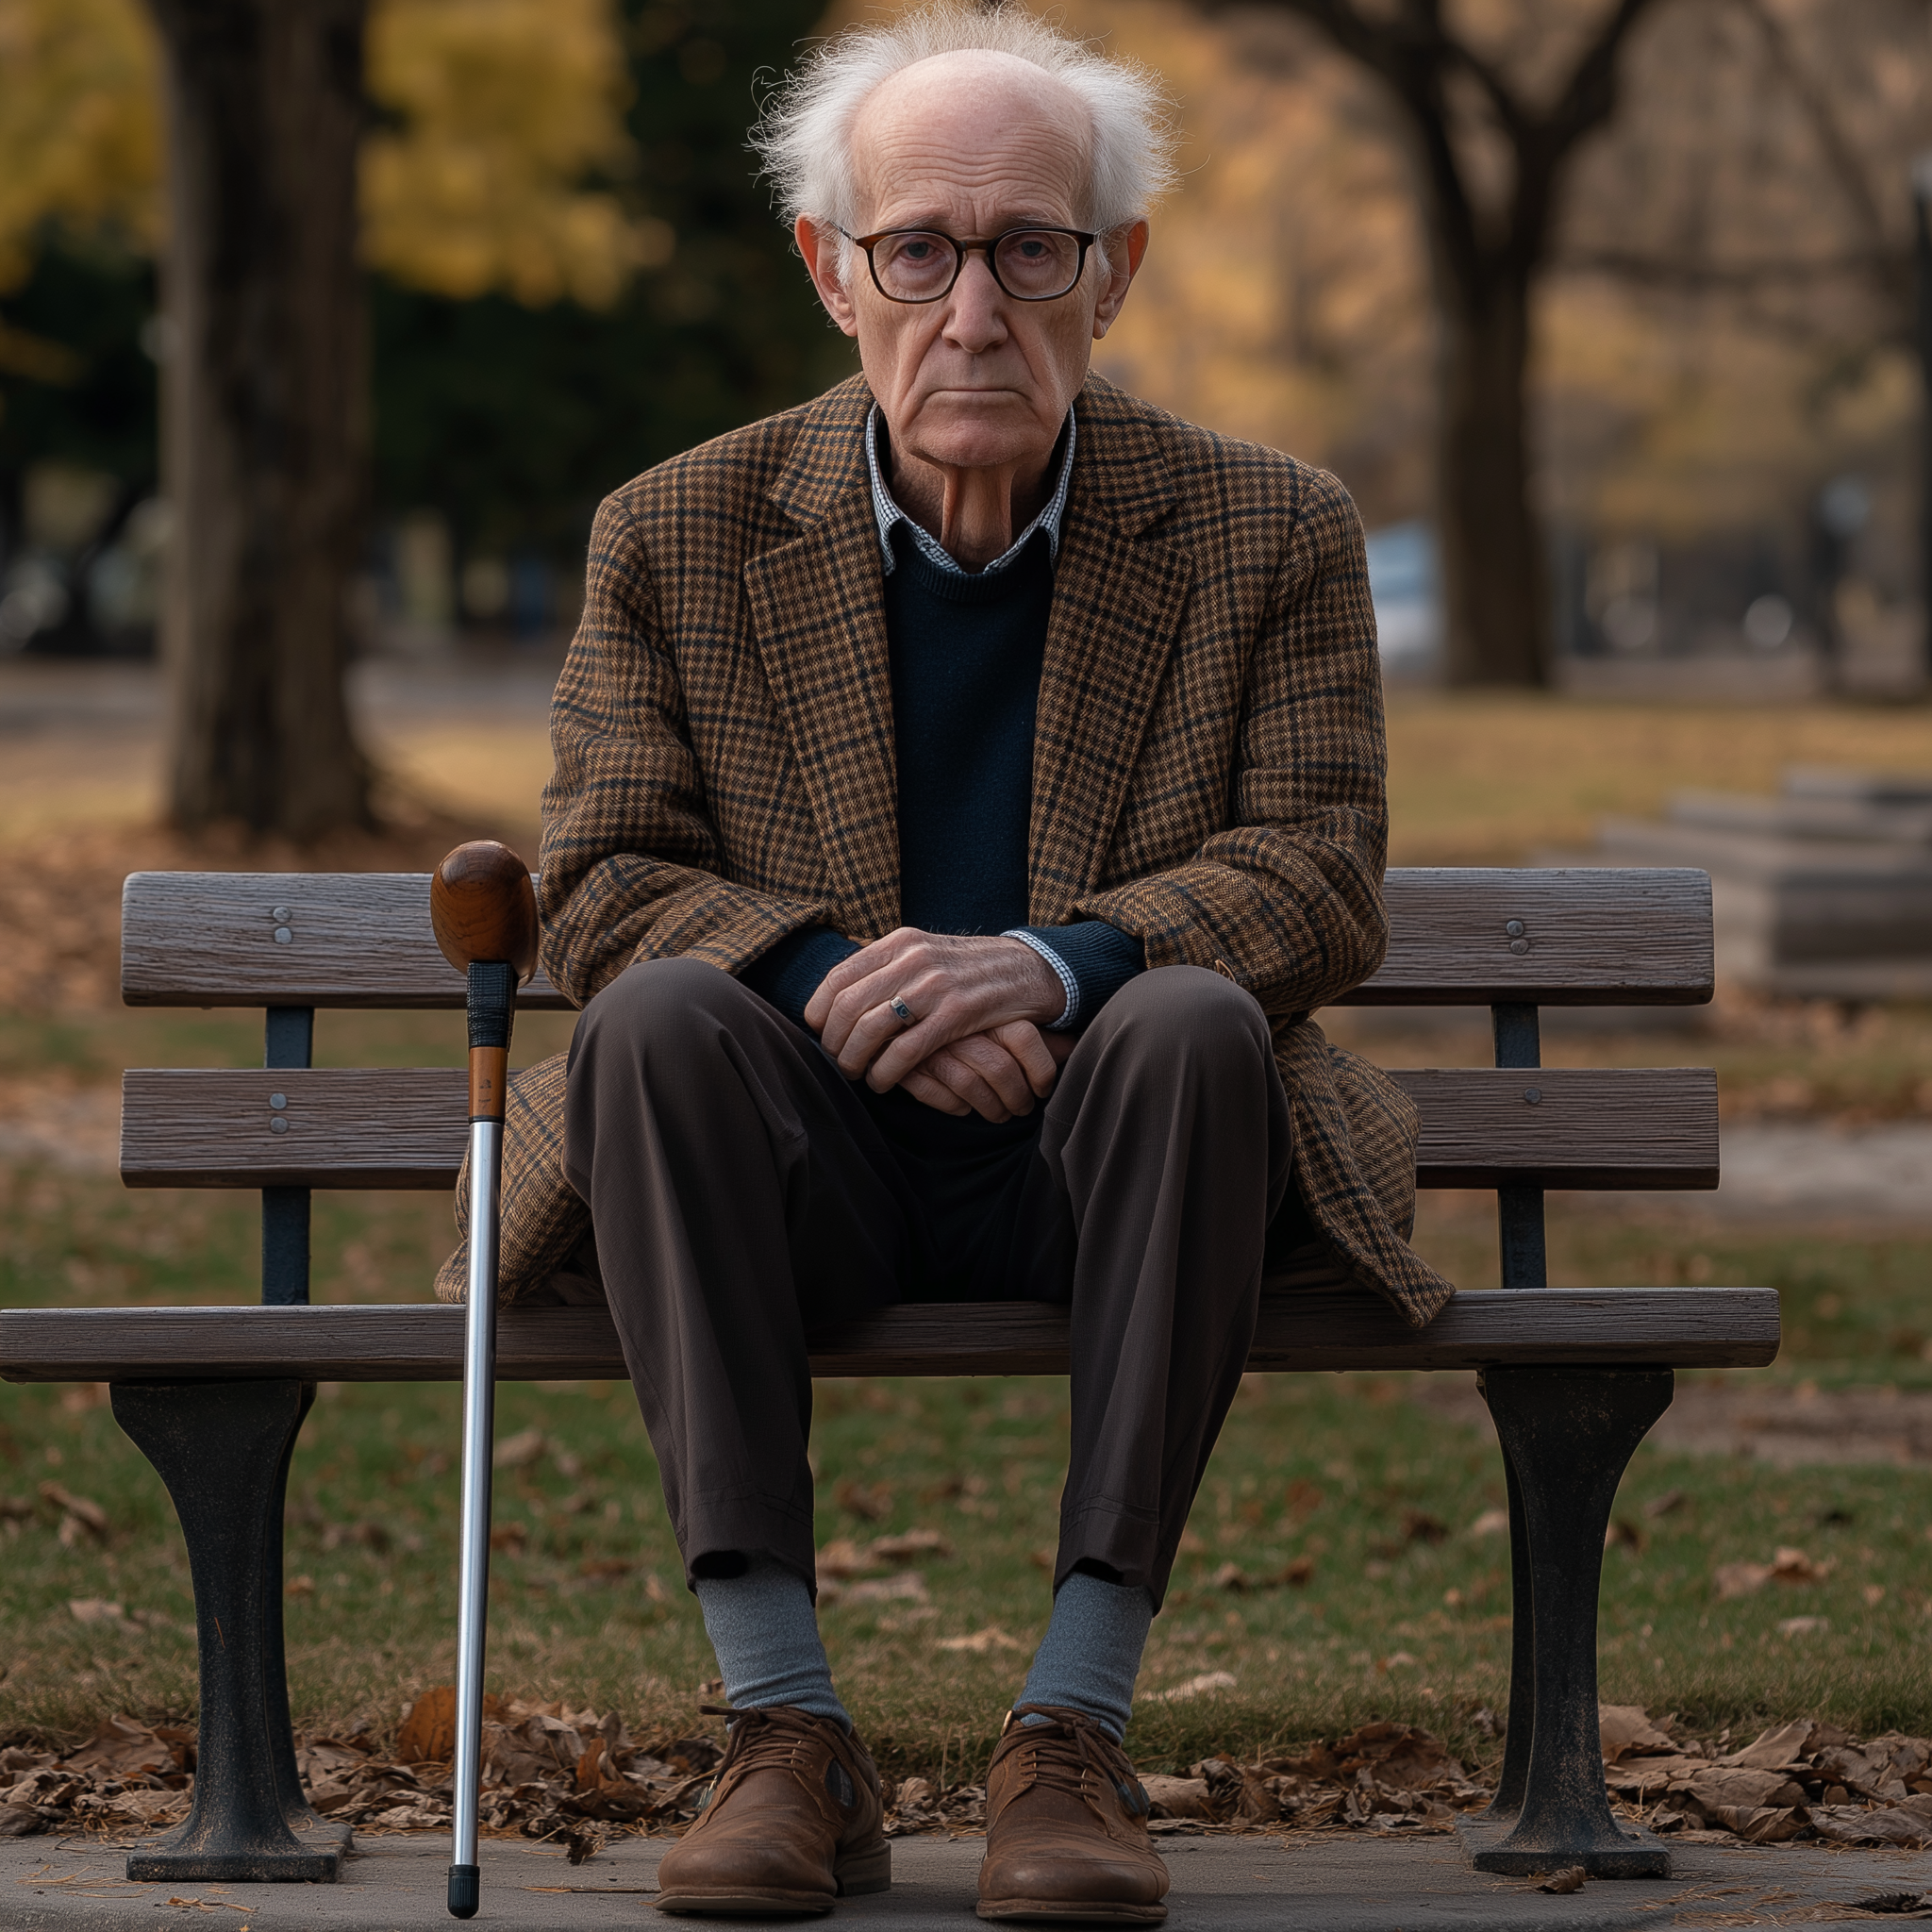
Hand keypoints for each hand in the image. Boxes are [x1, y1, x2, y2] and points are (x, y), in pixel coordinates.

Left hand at [805, 929, 1065, 1096]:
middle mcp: (913, 959)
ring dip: (854, 1060)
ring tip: (856, 1074)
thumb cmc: (970, 969)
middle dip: (834, 1041)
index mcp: (900, 942)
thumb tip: (839, 990)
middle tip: (836, 1061)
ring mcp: (935, 986)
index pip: (838, 976)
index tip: (818, 1032)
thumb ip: (887, 966)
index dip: (819, 1010)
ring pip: (870, 1029)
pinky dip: (885, 1072)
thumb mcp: (925, 951)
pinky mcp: (957, 1014)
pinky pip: (905, 1051)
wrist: (1029, 970)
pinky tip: (883, 1082)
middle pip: (848, 1006)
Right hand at [900, 1021, 1077, 1121]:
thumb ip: (1036, 1029)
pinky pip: (939, 1096)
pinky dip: (955, 1107)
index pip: (1026, 1037)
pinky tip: (963, 1106)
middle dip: (1017, 1099)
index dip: (1042, 1070)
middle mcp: (961, 1023)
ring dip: (990, 1109)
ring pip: (971, 1088)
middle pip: (1002, 1070)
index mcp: (987, 1004)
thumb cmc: (960, 1013)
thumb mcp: (999, 1013)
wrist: (896, 1004)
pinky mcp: (908, 1064)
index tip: (1042, 1088)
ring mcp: (933, 1043)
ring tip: (998, 1113)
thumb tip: (1074, 1046)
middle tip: (1020, 1109)